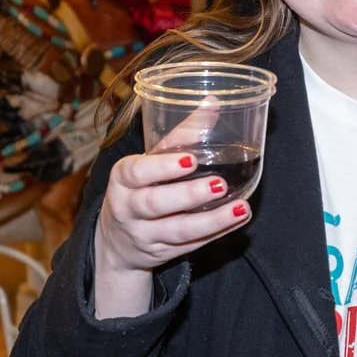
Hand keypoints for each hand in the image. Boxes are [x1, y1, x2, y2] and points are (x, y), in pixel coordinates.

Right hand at [92, 149, 251, 317]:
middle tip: (220, 184)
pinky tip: (237, 220)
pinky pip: (191, 244)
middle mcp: (128, 209)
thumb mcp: (148, 161)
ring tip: (240, 208)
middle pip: (155, 203)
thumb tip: (213, 103)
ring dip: (212, 220)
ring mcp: (145, 235)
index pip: (136, 171)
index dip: (162, 167)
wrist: (116, 242)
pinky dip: (217, 233)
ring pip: (178, 231)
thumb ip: (179, 136)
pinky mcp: (162, 253)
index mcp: (122, 179)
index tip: (191, 160)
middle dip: (188, 195)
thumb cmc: (138, 188)